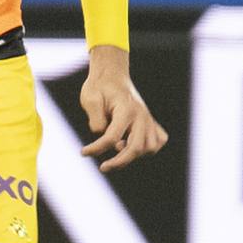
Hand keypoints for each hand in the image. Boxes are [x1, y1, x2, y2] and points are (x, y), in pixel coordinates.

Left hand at [79, 46, 166, 170]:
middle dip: (119, 162)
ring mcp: (148, 118)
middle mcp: (140, 115)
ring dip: (134, 155)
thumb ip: (95, 119)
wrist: (111, 75)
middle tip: (103, 167)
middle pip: (135, 148)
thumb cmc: (98, 87)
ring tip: (118, 149)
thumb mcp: (90, 99)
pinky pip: (159, 140)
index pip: (112, 137)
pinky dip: (149, 148)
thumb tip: (102, 135)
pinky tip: (132, 145)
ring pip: (150, 147)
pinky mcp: (150, 121)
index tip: (83, 152)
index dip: (96, 149)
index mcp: (125, 109)